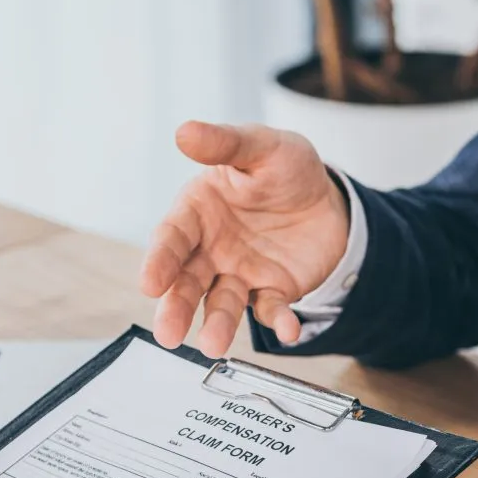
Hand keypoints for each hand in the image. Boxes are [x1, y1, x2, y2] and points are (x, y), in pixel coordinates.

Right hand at [141, 121, 351, 357]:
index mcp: (198, 211)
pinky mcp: (271, 291)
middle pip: (187, 281)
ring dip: (217, 325)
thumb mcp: (261, 146)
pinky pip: (271, 309)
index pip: (172, 238)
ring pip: (221, 303)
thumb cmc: (284, 167)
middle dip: (175, 307)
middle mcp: (210, 248)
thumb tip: (184, 132)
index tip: (149, 283)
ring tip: (213, 345)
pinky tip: (288, 329)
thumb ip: (225, 144)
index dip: (159, 260)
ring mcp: (239, 273)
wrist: (327, 196)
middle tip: (167, 334)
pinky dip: (278, 321)